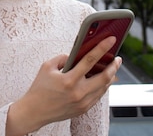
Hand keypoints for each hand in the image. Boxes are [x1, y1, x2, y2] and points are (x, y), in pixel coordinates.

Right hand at [6, 36, 121, 135]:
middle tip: (118, 58)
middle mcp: (78, 92)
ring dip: (110, 76)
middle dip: (114, 66)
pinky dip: (103, 86)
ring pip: (104, 88)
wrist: (34, 112)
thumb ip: (63, 58)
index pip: (90, 60)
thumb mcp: (47, 66)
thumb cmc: (39, 88)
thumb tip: (76, 54)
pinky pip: (98, 96)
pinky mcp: (83, 109)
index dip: (102, 48)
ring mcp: (82, 102)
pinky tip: (103, 80)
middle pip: (104, 77)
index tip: (111, 40)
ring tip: (113, 68)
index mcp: (68, 79)